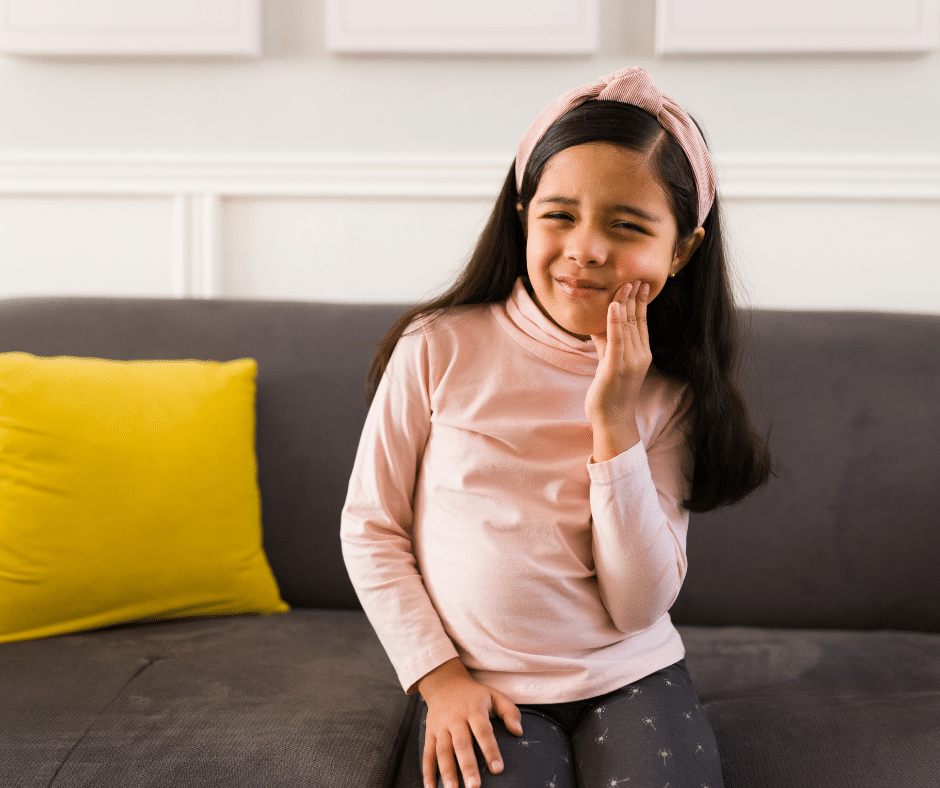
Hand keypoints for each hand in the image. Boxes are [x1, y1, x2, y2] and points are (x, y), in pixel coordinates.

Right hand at [418, 658, 522, 787]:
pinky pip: (427, 753)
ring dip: (447, 771)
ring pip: (442, 751)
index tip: (497, 769)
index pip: (483, 731)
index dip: (490, 750)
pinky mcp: (429, 733)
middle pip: (461, 744)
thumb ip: (509, 712)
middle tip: (474, 786)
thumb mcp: (494, 695)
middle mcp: (455, 719)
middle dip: (467, 766)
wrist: (444, 683)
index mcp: (474, 710)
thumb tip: (518, 732)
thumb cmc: (474, 695)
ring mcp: (440, 727)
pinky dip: (427, 771)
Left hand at [586, 280, 650, 461]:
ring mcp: (630, 361)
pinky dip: (615, 321)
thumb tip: (598, 326)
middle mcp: (640, 355)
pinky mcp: (616, 367)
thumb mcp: (609, 362)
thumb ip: (606, 343)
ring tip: (624, 284)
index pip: (642, 323)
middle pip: (637, 320)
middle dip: (635, 297)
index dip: (641, 302)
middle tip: (634, 276)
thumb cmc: (610, 392)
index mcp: (641, 353)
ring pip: (628, 326)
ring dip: (626, 303)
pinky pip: (617, 339)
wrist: (613, 418)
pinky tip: (613, 305)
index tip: (640, 284)